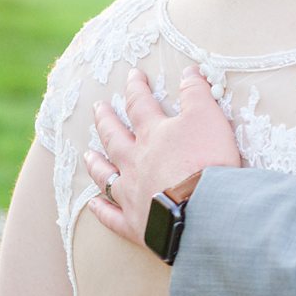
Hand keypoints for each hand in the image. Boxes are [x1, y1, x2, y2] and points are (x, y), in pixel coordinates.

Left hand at [83, 66, 240, 247]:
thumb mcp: (208, 117)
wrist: (203, 210)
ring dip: (96, 163)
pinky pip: (111, 216)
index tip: (133, 75)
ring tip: (87, 154)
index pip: (140, 104)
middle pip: (115, 137)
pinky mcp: (135, 223)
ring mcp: (131, 193)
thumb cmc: (207, 161)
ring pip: (106, 175)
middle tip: (98, 108)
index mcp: (153, 135)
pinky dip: (101, 210)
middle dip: (107, 120)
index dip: (136, 88)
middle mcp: (135, 161)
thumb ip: (197, 94)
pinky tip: (93, 203)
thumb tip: (188, 72)